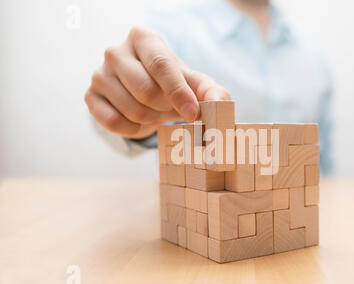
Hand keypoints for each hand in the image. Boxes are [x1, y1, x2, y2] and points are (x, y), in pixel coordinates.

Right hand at [84, 26, 230, 138]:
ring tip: (156, 112)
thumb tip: (218, 104)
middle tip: (170, 109)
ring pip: (132, 110)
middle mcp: (116, 51)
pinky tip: (141, 121)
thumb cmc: (173, 85)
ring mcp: (99, 73)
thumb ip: (213, 92)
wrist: (146, 94)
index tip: (193, 113)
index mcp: (143, 38)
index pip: (161, 64)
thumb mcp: (196, 84)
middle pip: (146, 91)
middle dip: (165, 108)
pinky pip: (113, 123)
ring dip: (152, 119)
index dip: (178, 92)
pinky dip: (134, 130)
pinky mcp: (90, 96)